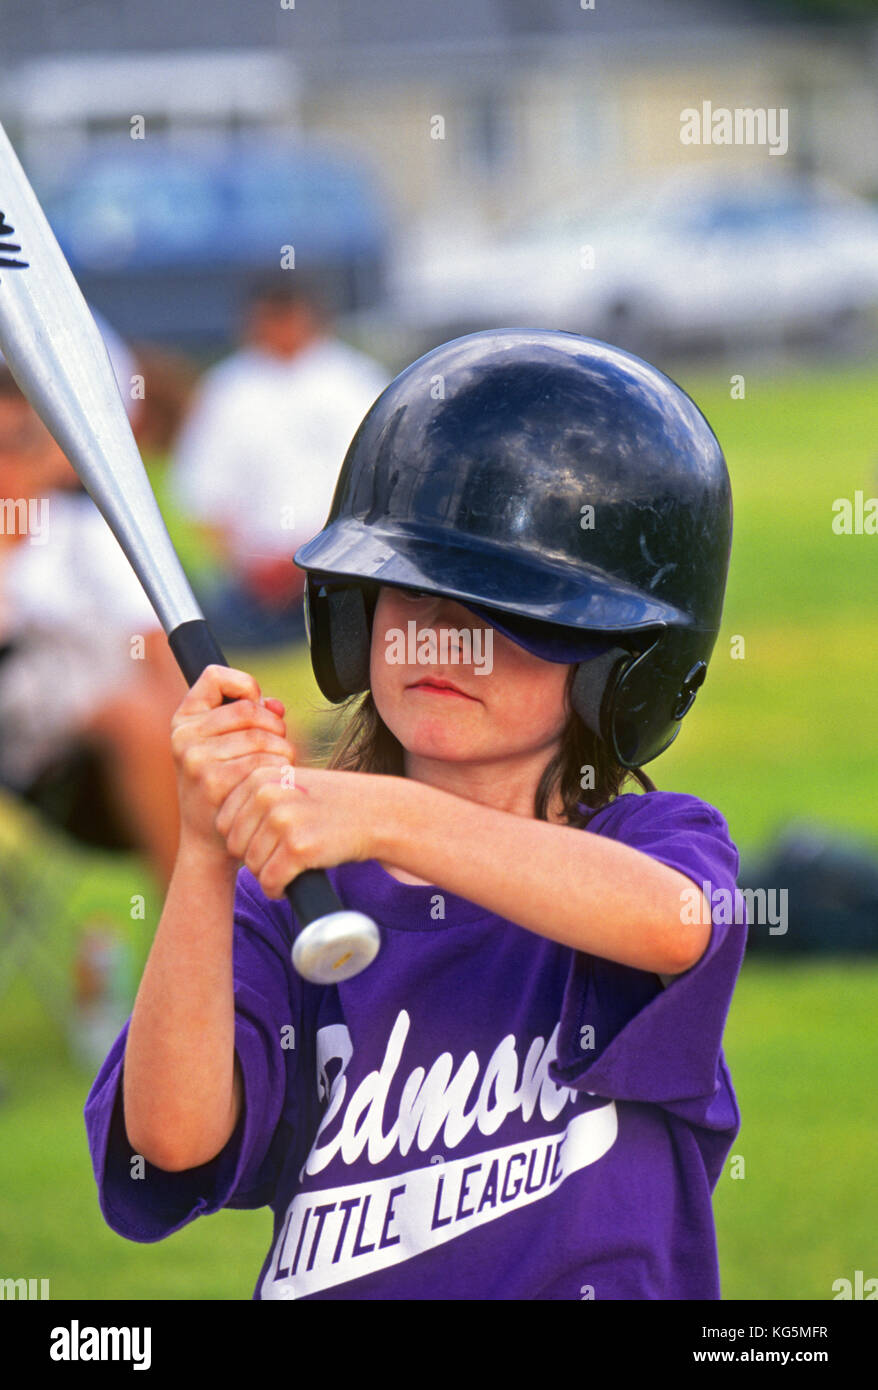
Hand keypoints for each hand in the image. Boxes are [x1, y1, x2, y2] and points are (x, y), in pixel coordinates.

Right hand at [170, 664, 294, 858]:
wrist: (208, 840)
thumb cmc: (224, 786)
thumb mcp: (226, 746)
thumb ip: (251, 716)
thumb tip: (276, 705)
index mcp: (184, 720)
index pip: (214, 676)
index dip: (243, 684)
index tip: (256, 704)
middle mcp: (184, 737)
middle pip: (248, 709)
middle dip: (274, 725)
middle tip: (277, 745)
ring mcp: (196, 760)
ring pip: (262, 736)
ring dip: (283, 750)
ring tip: (278, 766)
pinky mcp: (214, 782)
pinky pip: (264, 762)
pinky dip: (281, 769)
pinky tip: (277, 782)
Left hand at [214, 762, 383, 898]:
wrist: (375, 813)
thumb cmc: (331, 803)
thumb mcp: (290, 784)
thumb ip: (258, 794)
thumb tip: (220, 826)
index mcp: (259, 776)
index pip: (224, 821)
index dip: (243, 838)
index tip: (266, 841)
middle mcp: (267, 794)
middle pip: (234, 845)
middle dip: (254, 857)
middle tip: (280, 856)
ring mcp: (282, 820)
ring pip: (252, 866)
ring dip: (268, 873)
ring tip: (290, 865)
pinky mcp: (298, 847)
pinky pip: (270, 881)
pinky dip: (278, 888)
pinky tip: (292, 882)